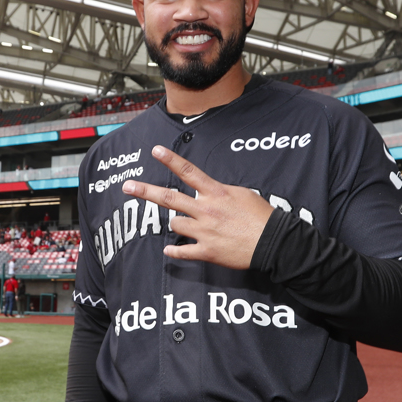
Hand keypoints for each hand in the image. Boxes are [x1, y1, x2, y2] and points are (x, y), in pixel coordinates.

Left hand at [121, 145, 273, 268]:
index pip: (189, 172)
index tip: (155, 150)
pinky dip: (174, 251)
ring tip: (185, 225)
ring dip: (176, 223)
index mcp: (216, 193)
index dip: (171, 160)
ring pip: (175, 224)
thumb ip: (221, 191)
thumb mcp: (242, 194)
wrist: (273, 242)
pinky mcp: (207, 251)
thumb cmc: (262, 216)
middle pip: (169, 198)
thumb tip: (209, 190)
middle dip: (146, 191)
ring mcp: (204, 231)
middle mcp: (206, 210)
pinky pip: (182, 251)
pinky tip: (169, 251)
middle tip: (128, 186)